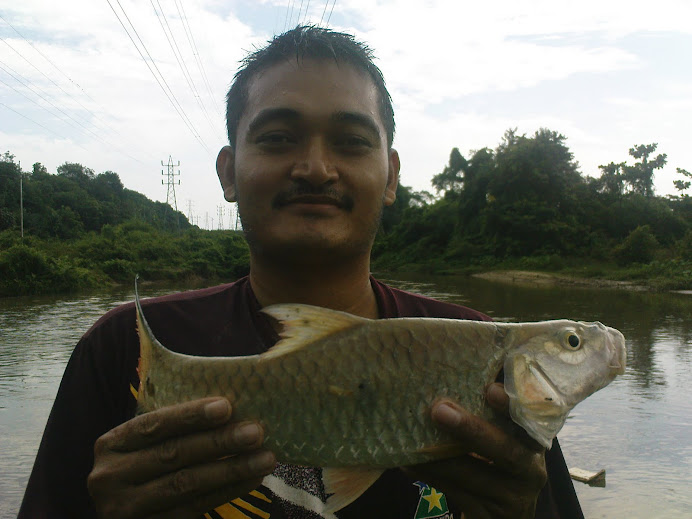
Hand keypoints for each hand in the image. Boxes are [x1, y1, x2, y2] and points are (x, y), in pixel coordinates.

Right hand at [87, 397, 275, 518]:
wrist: (131, 511)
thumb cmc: (145, 466)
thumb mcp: (146, 444)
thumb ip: (175, 427)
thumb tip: (230, 405)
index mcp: (112, 444)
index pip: (154, 424)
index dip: (190, 415)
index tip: (226, 406)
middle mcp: (111, 477)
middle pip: (173, 454)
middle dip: (218, 442)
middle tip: (255, 432)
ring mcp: (127, 508)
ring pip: (186, 484)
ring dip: (231, 469)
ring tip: (265, 457)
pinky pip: (195, 507)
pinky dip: (227, 491)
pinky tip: (252, 478)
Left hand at [402, 383, 546, 518]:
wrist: (499, 513)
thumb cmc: (495, 461)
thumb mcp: (500, 435)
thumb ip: (487, 409)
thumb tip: (448, 364)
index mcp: (534, 439)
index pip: (530, 418)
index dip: (513, 404)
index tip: (491, 389)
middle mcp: (531, 468)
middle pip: (507, 450)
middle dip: (472, 430)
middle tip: (439, 410)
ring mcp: (513, 496)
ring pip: (473, 474)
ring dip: (438, 455)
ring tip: (411, 438)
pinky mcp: (492, 515)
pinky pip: (456, 493)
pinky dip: (431, 475)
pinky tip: (408, 462)